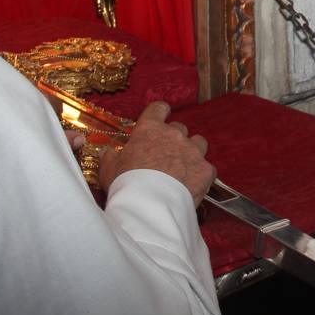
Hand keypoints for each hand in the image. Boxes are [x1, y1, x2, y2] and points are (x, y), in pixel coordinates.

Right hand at [97, 102, 215, 205]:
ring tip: (183, 167)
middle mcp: (174, 135)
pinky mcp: (205, 170)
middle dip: (173, 139)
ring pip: (198, 142)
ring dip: (192, 151)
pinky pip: (207, 167)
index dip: (160, 112)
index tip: (160, 117)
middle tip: (165, 155)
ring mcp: (193, 151)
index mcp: (150, 130)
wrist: (150, 206)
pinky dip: (201, 174)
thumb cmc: (126, 184)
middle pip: (179, 128)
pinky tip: (193, 184)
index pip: (158, 108)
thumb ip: (110, 157)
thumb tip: (107, 152)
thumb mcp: (109, 169)